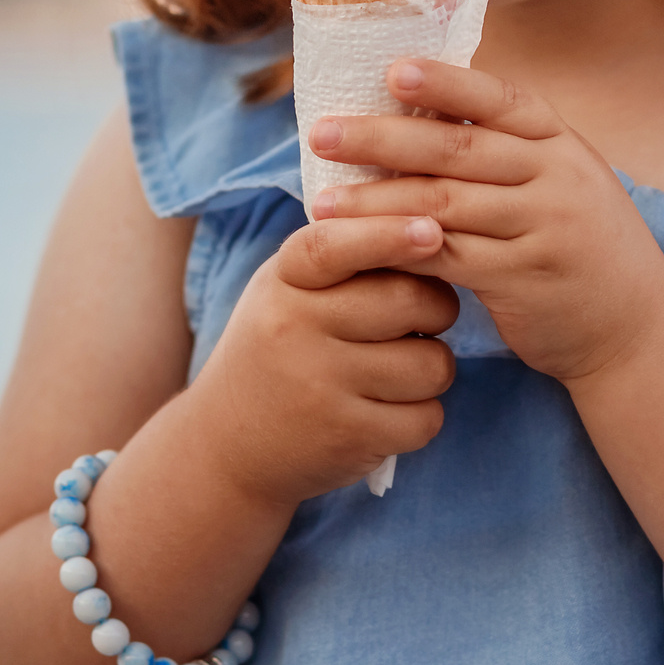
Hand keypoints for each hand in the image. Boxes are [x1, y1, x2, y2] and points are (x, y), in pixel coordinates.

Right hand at [183, 212, 459, 508]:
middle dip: (437, 307)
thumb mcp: (286, 289)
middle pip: (408, 301)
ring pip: (430, 364)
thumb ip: (341, 255)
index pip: (333, 245)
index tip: (432, 230)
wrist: (226, 443)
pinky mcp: (346, 438)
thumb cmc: (277, 348)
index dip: (387, 234)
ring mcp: (320, 388)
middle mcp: (295, 331)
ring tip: (403, 368)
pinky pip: (426, 419)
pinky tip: (392, 411)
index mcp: (283, 283)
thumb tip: (426, 221)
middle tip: (425, 317)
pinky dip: (422, 416)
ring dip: (434, 367)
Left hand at [307, 62, 663, 384]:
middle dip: (382, 138)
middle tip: (321, 134)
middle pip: (457, 149)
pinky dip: (399, 249)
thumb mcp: (561, 183)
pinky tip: (359, 248)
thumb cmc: (579, 246)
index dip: (444, 84)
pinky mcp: (524, 279)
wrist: (636, 330)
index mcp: (561, 143)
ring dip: (376, 200)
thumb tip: (421, 114)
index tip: (390, 70)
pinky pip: (449, 258)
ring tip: (321, 201)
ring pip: (444, 205)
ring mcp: (543, 228)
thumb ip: (508, 151)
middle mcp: (556, 177)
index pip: (498, 100)